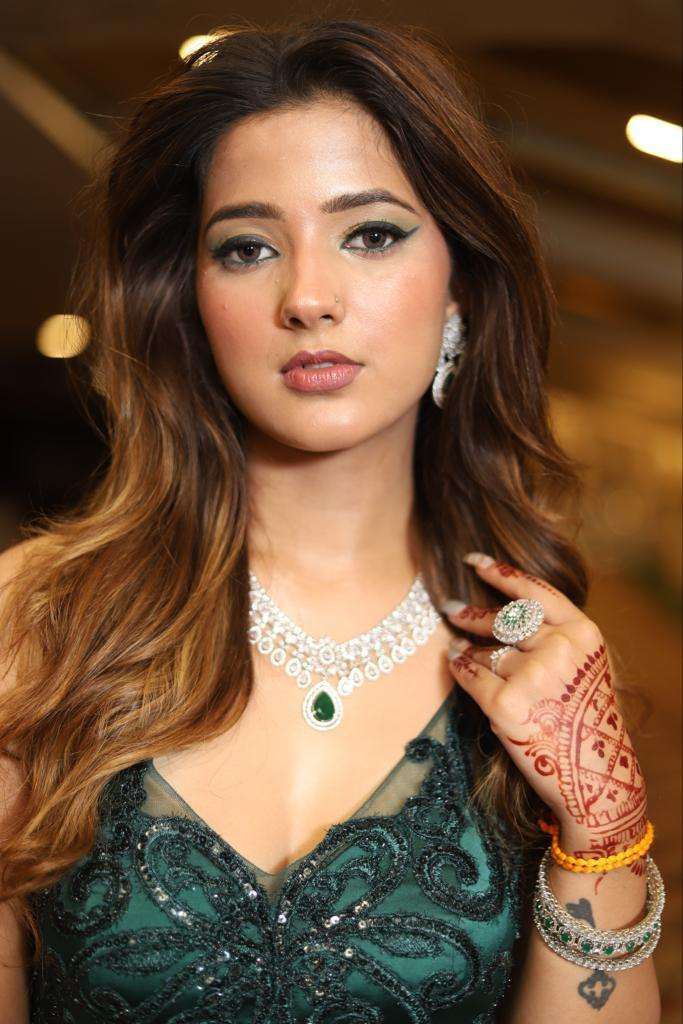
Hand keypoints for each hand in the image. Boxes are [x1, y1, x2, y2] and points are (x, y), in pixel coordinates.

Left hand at [444, 552, 648, 861]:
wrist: (596, 777)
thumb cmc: (588, 720)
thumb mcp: (588, 667)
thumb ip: (558, 635)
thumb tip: (506, 608)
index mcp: (582, 634)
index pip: (534, 592)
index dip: (501, 573)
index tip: (474, 561)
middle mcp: (558, 650)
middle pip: (503, 619)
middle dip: (471, 613)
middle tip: (450, 608)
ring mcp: (532, 677)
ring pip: (484, 650)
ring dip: (467, 648)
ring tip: (457, 648)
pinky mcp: (506, 706)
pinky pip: (470, 675)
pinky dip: (458, 668)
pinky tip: (453, 662)